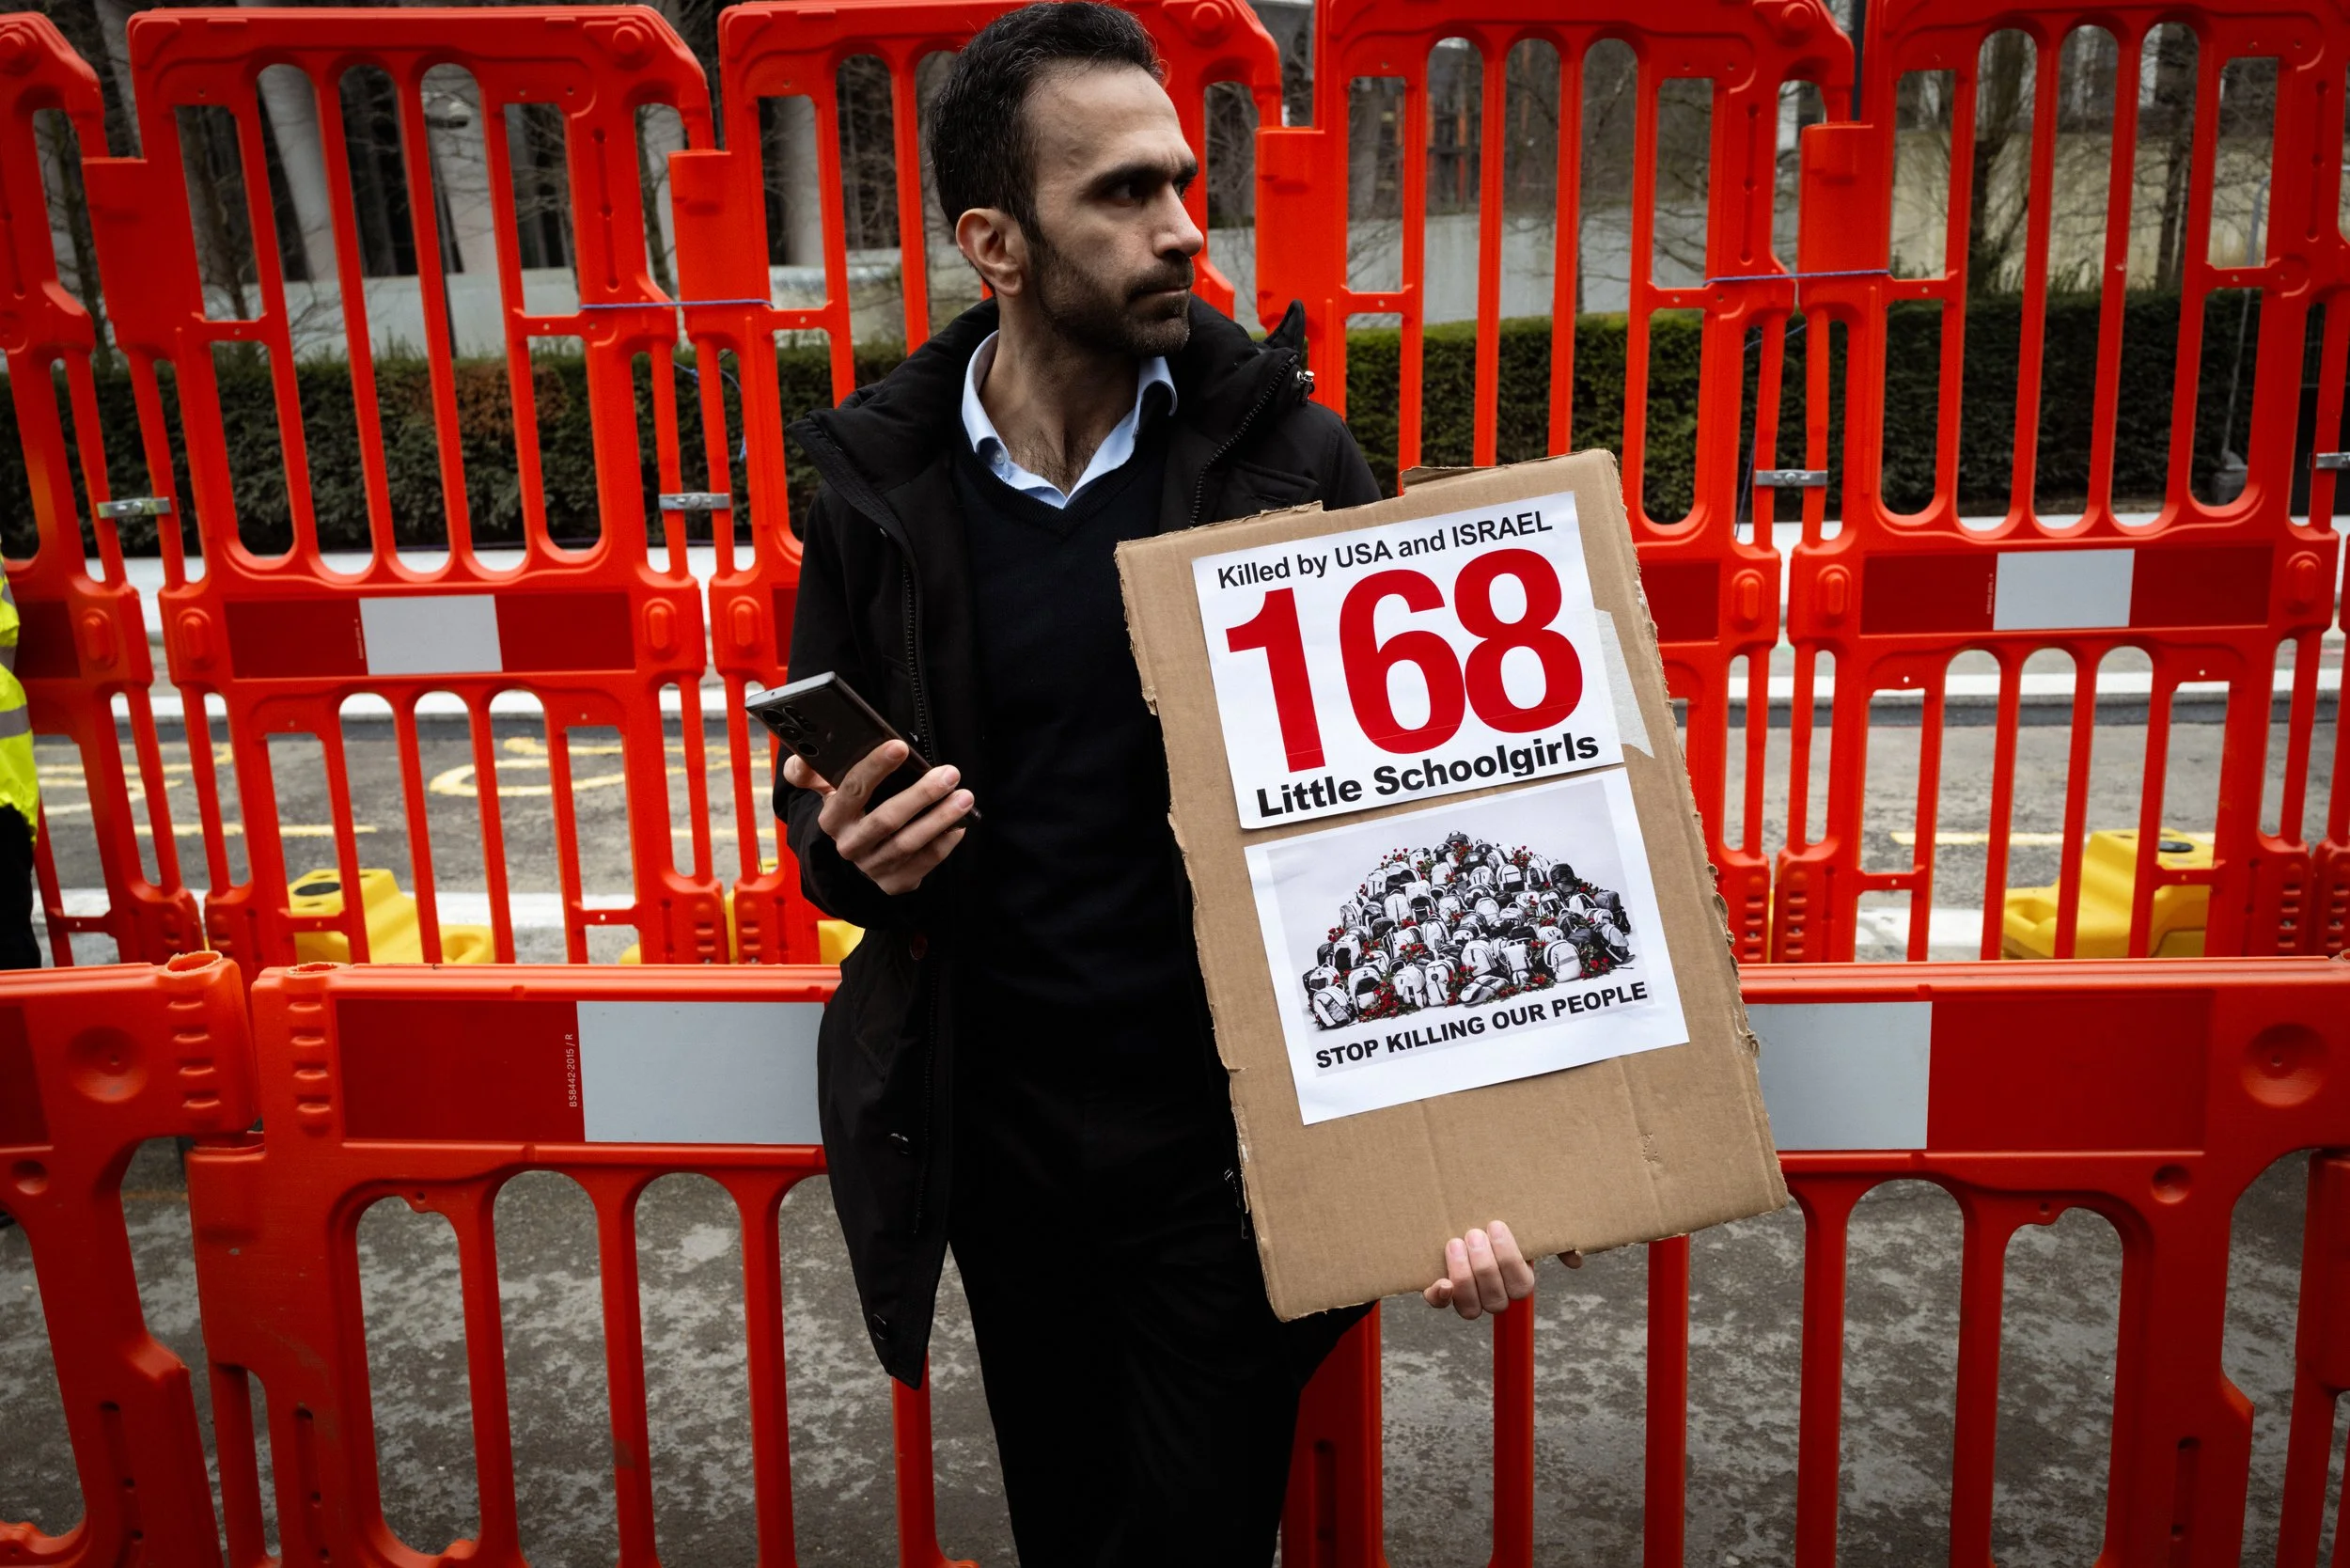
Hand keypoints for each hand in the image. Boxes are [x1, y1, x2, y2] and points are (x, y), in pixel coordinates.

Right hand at [783, 740, 971, 894]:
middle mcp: (849, 845)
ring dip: (940, 819)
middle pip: (886, 819)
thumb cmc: (851, 810)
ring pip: (908, 843)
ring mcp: (872, 868)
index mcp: (831, 818)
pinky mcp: (893, 884)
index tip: (899, 746)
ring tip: (964, 796)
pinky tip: (960, 825)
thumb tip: (802, 755)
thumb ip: (809, 770)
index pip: (851, 789)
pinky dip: (944, 844)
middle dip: (921, 794)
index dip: (874, 767)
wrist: (856, 858)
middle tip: (950, 773)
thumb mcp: (826, 789)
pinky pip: (923, 864)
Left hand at [1420, 1219, 1582, 1319]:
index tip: (1497, 1226)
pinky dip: (1439, 1296)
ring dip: (1463, 1276)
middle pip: (1495, 1297)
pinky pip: (1439, 1304)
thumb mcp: (1528, 1229)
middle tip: (1474, 1233)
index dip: (1508, 1258)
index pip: (1520, 1285)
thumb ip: (1555, 1242)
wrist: (1466, 1219)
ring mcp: (1469, 1299)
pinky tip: (1441, 1281)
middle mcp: (1495, 1297)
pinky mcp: (1441, 1293)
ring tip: (1455, 1244)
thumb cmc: (1499, 1226)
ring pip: (1470, 1307)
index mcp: (1518, 1283)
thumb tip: (1575, 1259)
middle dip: (1484, 1265)